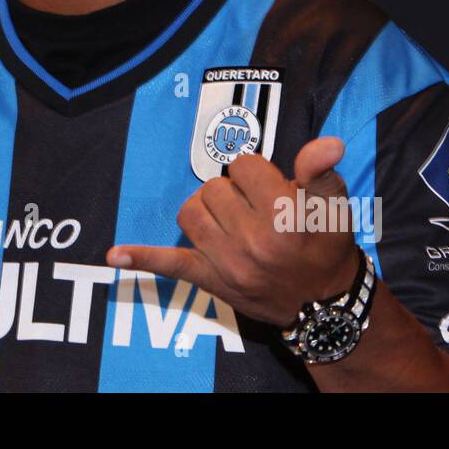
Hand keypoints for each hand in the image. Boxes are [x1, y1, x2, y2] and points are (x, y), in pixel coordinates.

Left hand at [106, 137, 358, 327]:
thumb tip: (326, 143)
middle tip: (255, 208)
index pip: (244, 165)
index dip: (258, 172)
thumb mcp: (334, 204)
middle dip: (234, 191)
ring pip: (191, 211)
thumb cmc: (326, 246)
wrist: (323, 304)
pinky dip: (141, 258)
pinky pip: (169, 265)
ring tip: (230, 218)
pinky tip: (114, 255)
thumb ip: (320, 170)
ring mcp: (226, 262)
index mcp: (283, 216)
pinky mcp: (210, 280)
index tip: (271, 189)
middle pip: (215, 187)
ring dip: (206, 209)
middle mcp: (252, 240)